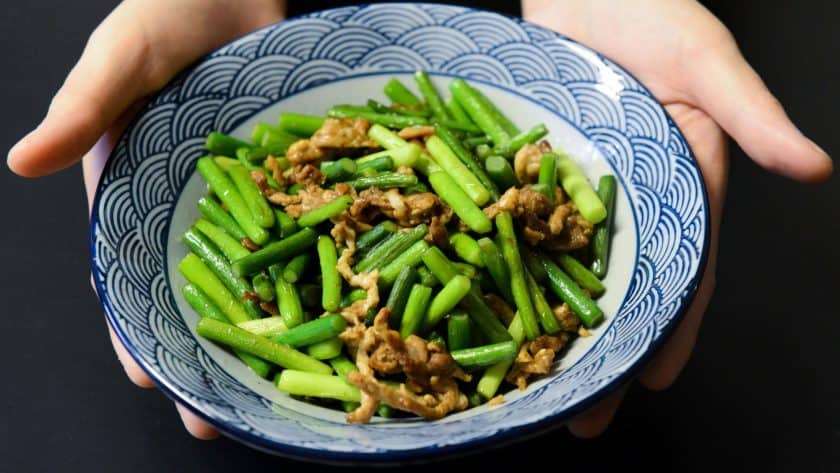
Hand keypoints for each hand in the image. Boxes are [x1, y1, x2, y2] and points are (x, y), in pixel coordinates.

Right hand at [7, 0, 285, 438]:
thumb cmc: (169, 9)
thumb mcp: (122, 56)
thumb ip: (84, 108)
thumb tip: (22, 162)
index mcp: (134, 187)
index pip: (126, 270)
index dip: (136, 326)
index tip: (152, 379)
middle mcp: (187, 200)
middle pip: (191, 287)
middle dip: (204, 350)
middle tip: (221, 413)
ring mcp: (241, 191)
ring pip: (251, 269)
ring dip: (264, 324)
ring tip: (279, 385)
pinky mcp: (287, 172)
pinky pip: (299, 225)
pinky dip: (309, 266)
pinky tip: (330, 308)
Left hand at [523, 0, 831, 436]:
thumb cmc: (650, 9)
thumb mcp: (706, 62)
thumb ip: (752, 117)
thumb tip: (815, 171)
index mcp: (682, 183)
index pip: (683, 268)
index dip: (671, 325)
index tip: (652, 379)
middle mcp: (632, 197)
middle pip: (622, 284)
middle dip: (607, 347)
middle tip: (584, 413)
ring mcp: (579, 186)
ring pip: (568, 267)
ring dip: (554, 324)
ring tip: (534, 385)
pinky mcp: (537, 170)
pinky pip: (523, 226)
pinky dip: (512, 267)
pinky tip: (494, 308)